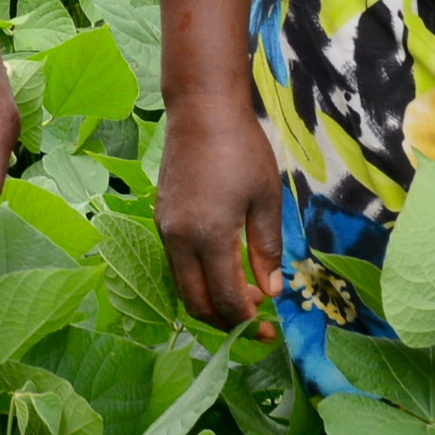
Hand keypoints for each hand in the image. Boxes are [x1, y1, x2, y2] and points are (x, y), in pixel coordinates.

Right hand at [156, 95, 283, 333]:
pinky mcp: (162, 219)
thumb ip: (267, 248)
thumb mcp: (266, 199)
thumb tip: (272, 289)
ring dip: (211, 299)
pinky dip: (199, 278)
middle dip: (224, 320)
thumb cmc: (242, 150)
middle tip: (256, 318)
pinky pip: (178, 264)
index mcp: (208, 237)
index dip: (246, 319)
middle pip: (195, 302)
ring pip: (183, 285)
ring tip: (245, 291)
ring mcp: (165, 230)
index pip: (225, 298)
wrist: (201, 110)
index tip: (268, 324)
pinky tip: (225, 266)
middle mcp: (179, 240)